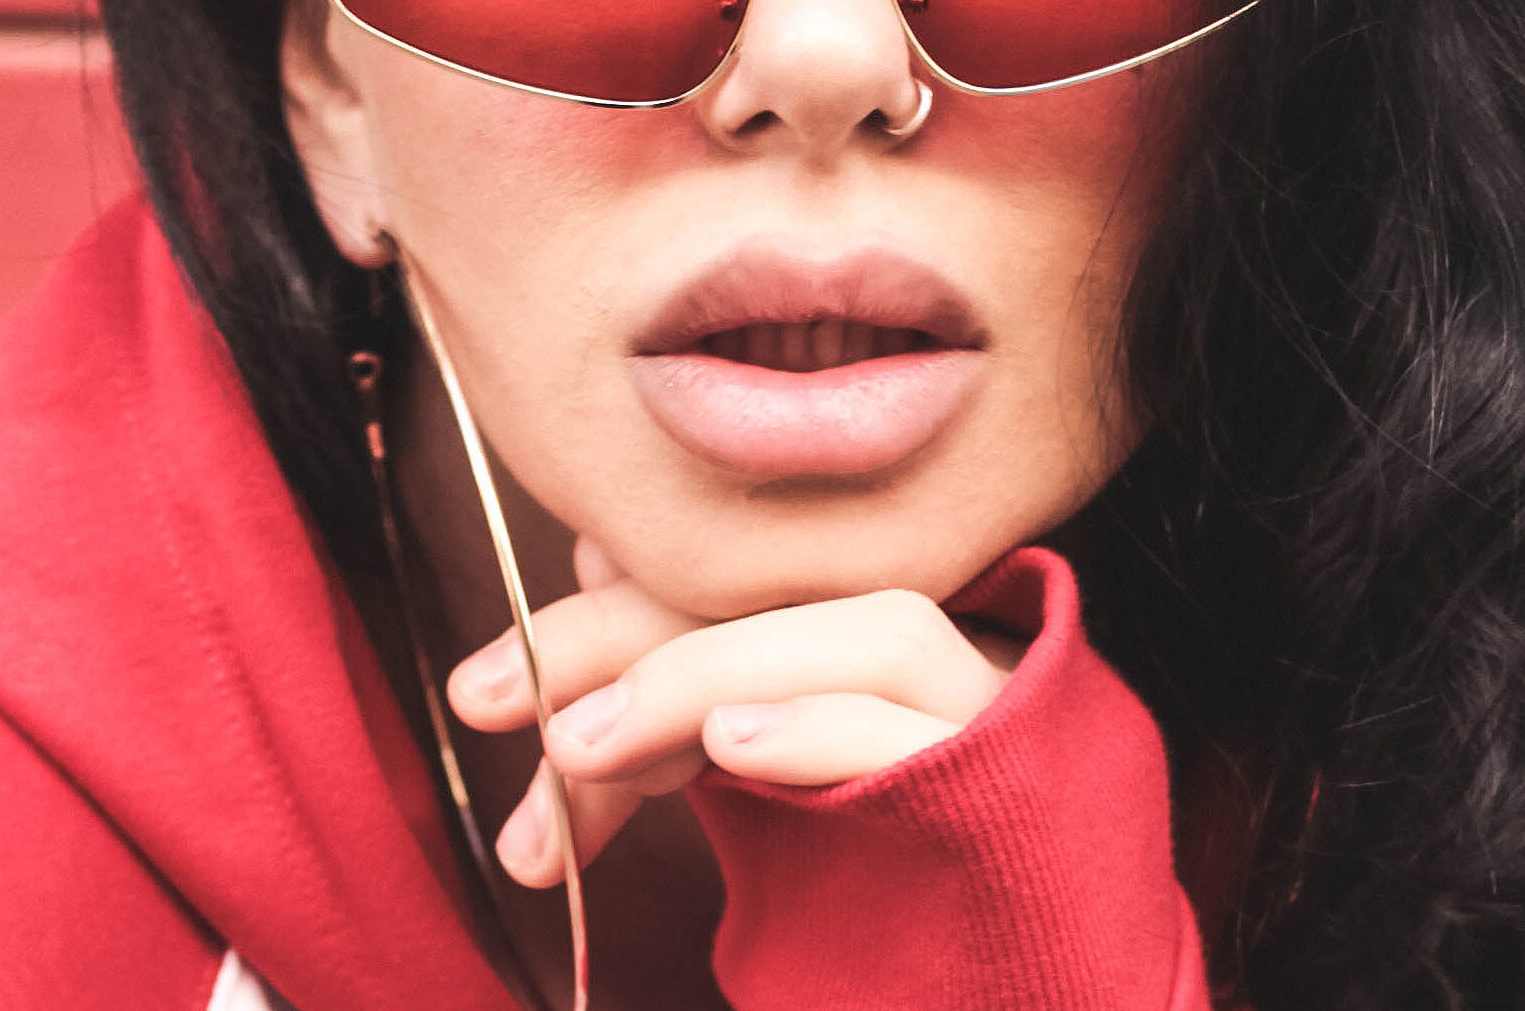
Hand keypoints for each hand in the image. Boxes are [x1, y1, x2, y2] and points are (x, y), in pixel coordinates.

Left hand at [444, 538, 1025, 886]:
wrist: (1040, 1007)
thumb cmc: (912, 903)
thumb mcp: (769, 797)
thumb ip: (694, 692)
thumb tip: (592, 558)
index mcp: (894, 647)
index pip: (740, 588)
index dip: (604, 622)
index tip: (483, 691)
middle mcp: (967, 656)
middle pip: (791, 595)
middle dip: (627, 641)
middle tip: (495, 704)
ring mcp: (1006, 714)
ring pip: (869, 634)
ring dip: (707, 672)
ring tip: (582, 742)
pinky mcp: (1025, 786)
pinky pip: (921, 725)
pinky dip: (818, 723)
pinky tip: (731, 744)